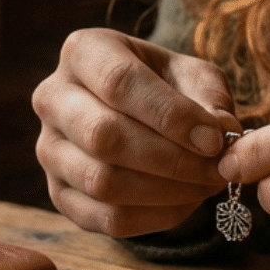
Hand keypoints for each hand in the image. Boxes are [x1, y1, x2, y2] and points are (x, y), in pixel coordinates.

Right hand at [33, 28, 241, 237]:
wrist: (140, 114)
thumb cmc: (169, 87)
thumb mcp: (194, 76)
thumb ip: (209, 100)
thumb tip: (220, 133)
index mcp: (84, 52)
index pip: (119, 82)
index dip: (170, 115)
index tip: (214, 139)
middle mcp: (53, 99)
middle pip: (103, 135)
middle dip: (170, 159)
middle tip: (217, 169)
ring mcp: (49, 150)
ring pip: (101, 181)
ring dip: (165, 191)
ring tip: (205, 185)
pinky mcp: (59, 194)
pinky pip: (104, 217)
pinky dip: (153, 217)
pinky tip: (184, 203)